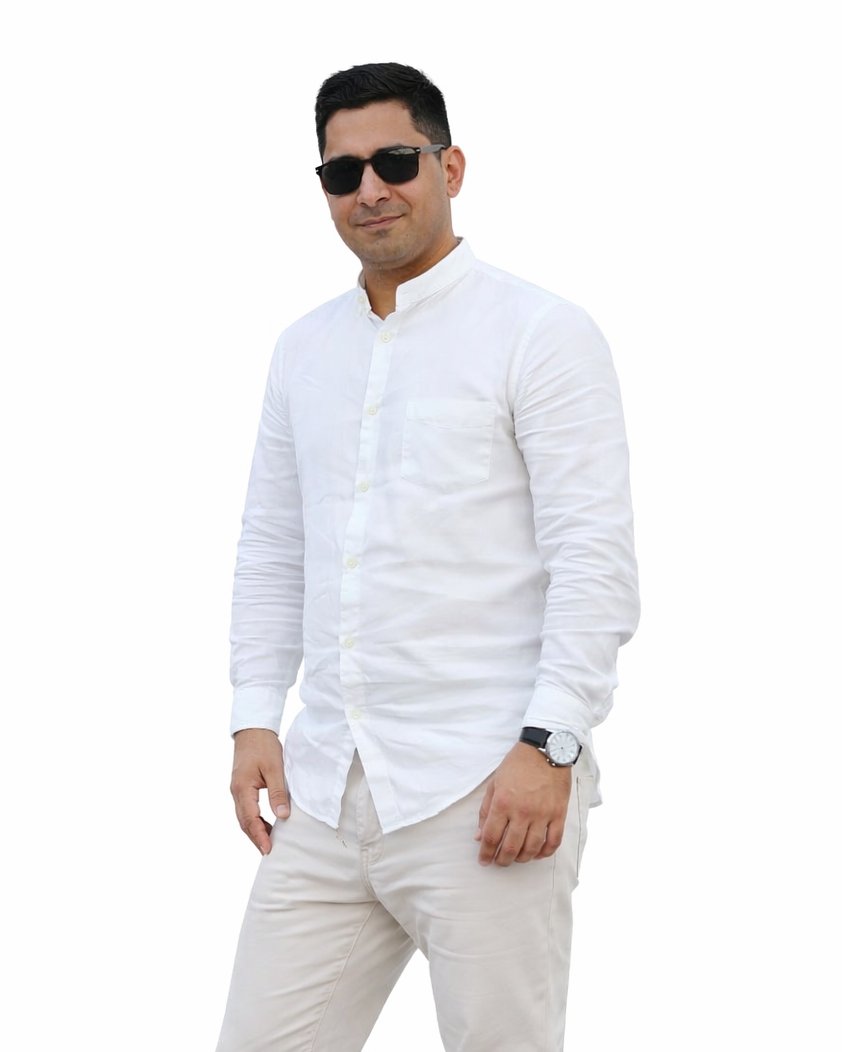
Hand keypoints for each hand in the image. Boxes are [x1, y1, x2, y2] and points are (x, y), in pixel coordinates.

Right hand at [230, 729, 289, 854]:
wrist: (252, 729)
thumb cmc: (263, 746)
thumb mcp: (274, 768)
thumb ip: (278, 793)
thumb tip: (283, 816)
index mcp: (242, 788)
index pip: (249, 819)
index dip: (259, 836)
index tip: (268, 850)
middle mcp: (236, 792)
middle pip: (244, 822)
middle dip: (256, 838)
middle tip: (269, 852)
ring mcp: (237, 790)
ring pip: (244, 817)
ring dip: (255, 831)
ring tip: (269, 843)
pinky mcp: (242, 787)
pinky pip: (246, 809)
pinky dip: (255, 820)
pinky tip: (266, 825)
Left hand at [474, 742, 571, 865]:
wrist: (545, 750)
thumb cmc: (517, 765)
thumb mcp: (494, 783)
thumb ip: (485, 811)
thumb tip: (479, 836)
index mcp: (503, 803)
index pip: (491, 837)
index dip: (486, 853)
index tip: (483, 860)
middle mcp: (522, 811)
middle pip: (510, 847)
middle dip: (502, 860)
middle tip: (499, 862)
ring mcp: (542, 814)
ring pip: (532, 848)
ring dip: (522, 858)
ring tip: (517, 858)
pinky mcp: (558, 814)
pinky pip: (553, 841)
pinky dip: (545, 852)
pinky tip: (538, 854)